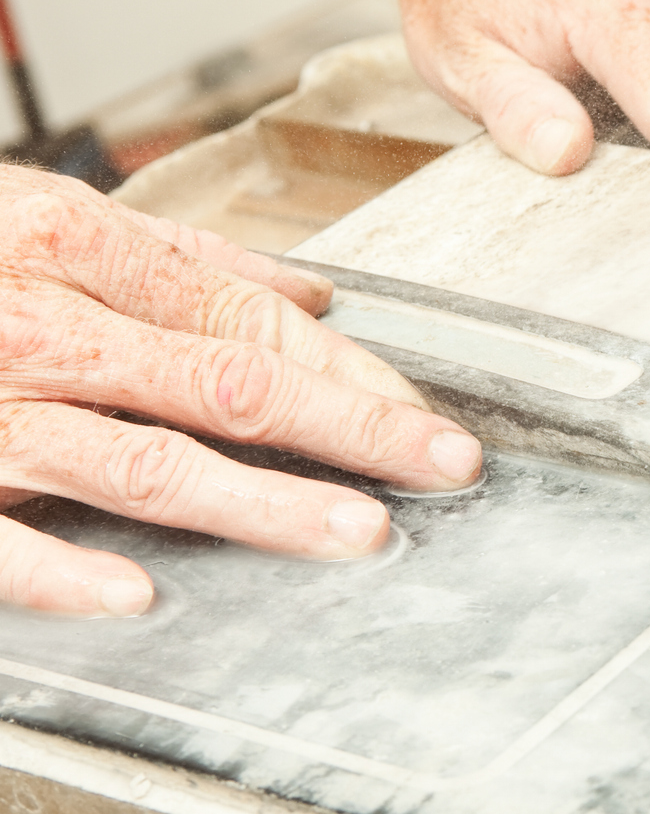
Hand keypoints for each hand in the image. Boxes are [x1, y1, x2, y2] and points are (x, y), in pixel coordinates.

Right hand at [0, 165, 484, 615]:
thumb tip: (313, 289)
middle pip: (226, 381)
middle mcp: (40, 323)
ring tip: (355, 533)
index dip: (355, 371)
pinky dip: (59, 567)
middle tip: (444, 465)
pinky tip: (137, 596)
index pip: (250, 320)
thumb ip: (183, 259)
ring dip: (257, 501)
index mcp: (77, 249)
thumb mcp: (44, 218)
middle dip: (350, 428)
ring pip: (142, 461)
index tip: (432, 415)